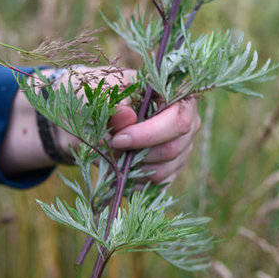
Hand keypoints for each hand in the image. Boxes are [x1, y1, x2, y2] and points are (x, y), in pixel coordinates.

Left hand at [51, 67, 200, 183]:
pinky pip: (156, 183)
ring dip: (132, 167)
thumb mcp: (100, 95)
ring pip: (164, 170)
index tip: (118, 139)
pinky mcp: (172, 168)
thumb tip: (126, 116)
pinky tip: (118, 166)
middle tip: (109, 146)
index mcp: (175, 94)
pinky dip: (133, 179)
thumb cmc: (101, 97)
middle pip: (173, 148)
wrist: (91, 114)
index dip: (149, 134)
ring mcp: (182, 146)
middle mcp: (187, 120)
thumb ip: (113, 105)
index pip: (178, 120)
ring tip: (110, 153)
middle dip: (137, 153)